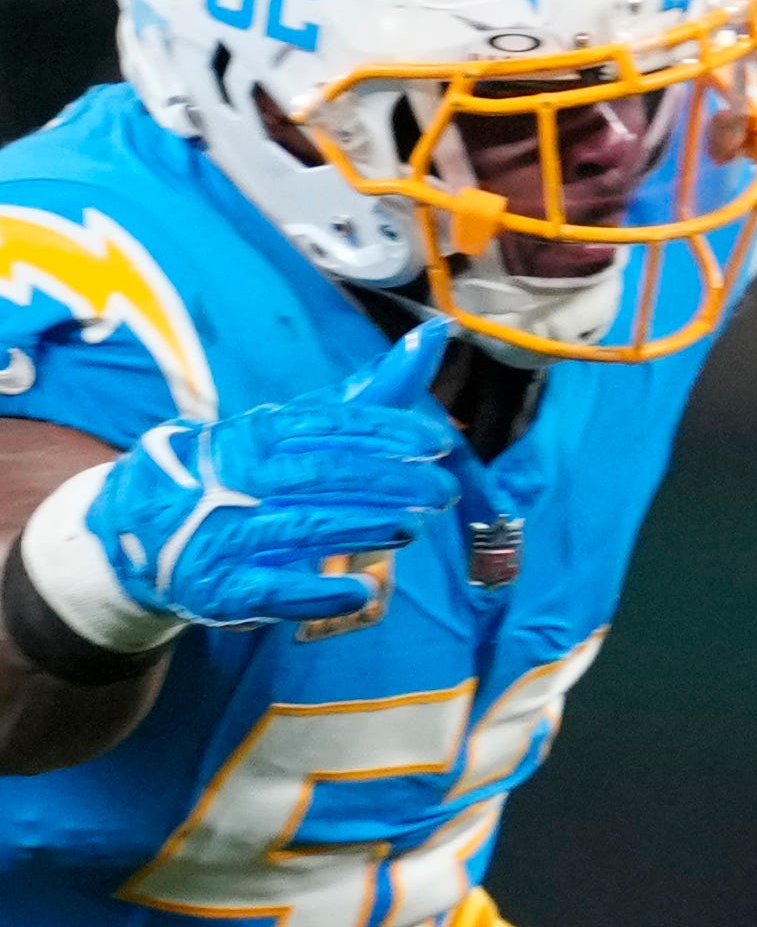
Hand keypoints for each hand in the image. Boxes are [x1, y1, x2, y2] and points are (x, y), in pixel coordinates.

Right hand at [77, 323, 472, 636]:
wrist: (142, 527)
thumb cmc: (244, 471)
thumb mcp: (292, 430)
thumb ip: (365, 396)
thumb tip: (432, 335)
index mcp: (256, 433)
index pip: (327, 426)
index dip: (387, 432)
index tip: (439, 443)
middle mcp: (237, 478)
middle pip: (323, 474)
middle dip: (392, 481)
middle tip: (444, 491)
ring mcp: (225, 533)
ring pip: (304, 527)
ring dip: (367, 527)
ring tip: (416, 527)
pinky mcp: (221, 586)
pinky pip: (274, 590)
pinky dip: (321, 591)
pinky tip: (364, 591)